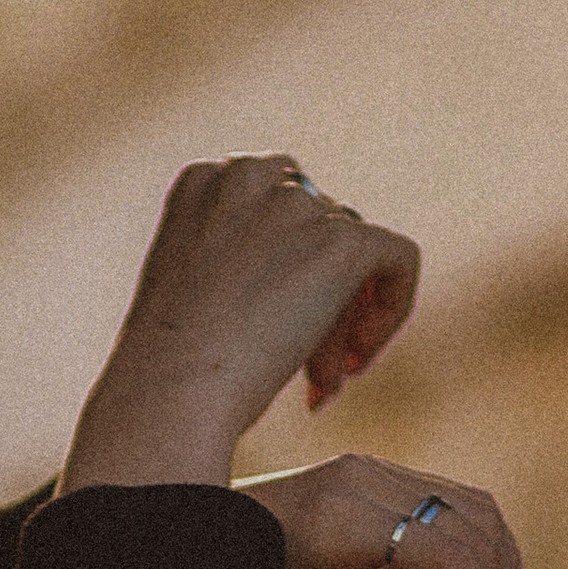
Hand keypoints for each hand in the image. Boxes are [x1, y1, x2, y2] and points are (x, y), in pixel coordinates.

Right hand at [58, 158, 419, 496]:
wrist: (169, 392)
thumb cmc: (169, 371)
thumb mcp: (194, 295)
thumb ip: (245, 264)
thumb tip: (309, 281)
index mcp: (203, 182)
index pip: (277, 207)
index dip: (288, 268)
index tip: (274, 330)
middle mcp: (249, 177)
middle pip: (318, 229)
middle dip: (319, 302)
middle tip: (307, 375)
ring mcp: (296, 205)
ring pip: (353, 256)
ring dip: (340, 324)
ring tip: (318, 385)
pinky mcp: (342, 240)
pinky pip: (399, 260)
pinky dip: (392, 310)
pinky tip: (356, 364)